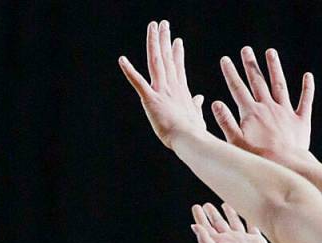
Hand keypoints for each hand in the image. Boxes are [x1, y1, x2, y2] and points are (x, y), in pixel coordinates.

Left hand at [119, 20, 205, 148]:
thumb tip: (200, 97)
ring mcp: (161, 91)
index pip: (178, 67)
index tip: (177, 41)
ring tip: (153, 26)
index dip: (177, 53)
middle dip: (164, 39)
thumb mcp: (196, 116)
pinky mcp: (150, 99)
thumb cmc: (193, 133)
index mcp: (181, 91)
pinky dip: (129, 70)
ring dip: (153, 42)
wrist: (190, 139)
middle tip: (163, 24)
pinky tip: (122, 59)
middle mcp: (171, 86)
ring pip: (155, 61)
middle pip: (166, 58)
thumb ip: (196, 105)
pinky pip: (138, 82)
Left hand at [192, 202, 274, 242]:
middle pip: (219, 224)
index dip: (200, 218)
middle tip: (207, 205)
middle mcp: (230, 240)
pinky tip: (248, 213)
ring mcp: (242, 239)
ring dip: (230, 214)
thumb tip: (195, 226)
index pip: (206, 228)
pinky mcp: (255, 240)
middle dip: (212, 214)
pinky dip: (250, 219)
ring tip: (225, 204)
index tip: (196, 207)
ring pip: (234, 223)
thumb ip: (204, 239)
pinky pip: (252, 226)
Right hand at [214, 47, 313, 166]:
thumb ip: (226, 122)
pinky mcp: (301, 121)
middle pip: (258, 81)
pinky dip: (307, 88)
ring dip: (274, 68)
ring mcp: (285, 112)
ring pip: (280, 85)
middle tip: (246, 50)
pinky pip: (305, 101)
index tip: (225, 59)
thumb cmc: (259, 160)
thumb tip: (216, 104)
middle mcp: (268, 107)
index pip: (237, 89)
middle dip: (250, 65)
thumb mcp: (236, 144)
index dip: (230, 73)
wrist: (287, 166)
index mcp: (251, 113)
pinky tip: (308, 76)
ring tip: (270, 52)